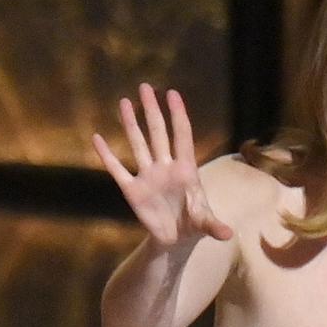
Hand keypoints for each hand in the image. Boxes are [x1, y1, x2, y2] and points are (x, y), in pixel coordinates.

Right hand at [91, 83, 232, 247]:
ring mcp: (148, 177)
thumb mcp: (205, 224)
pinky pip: (117, 170)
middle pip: (158, 133)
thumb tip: (228, 235)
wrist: (175, 239)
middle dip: (153, 110)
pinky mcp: (133, 191)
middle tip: (146, 87)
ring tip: (125, 102)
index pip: (182, 136)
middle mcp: (165, 168)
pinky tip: (97, 138)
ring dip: (131, 124)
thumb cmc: (194, 224)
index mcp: (186, 170)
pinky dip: (107, 155)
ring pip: (138, 144)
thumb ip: (214, 226)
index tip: (172, 93)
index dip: (178, 115)